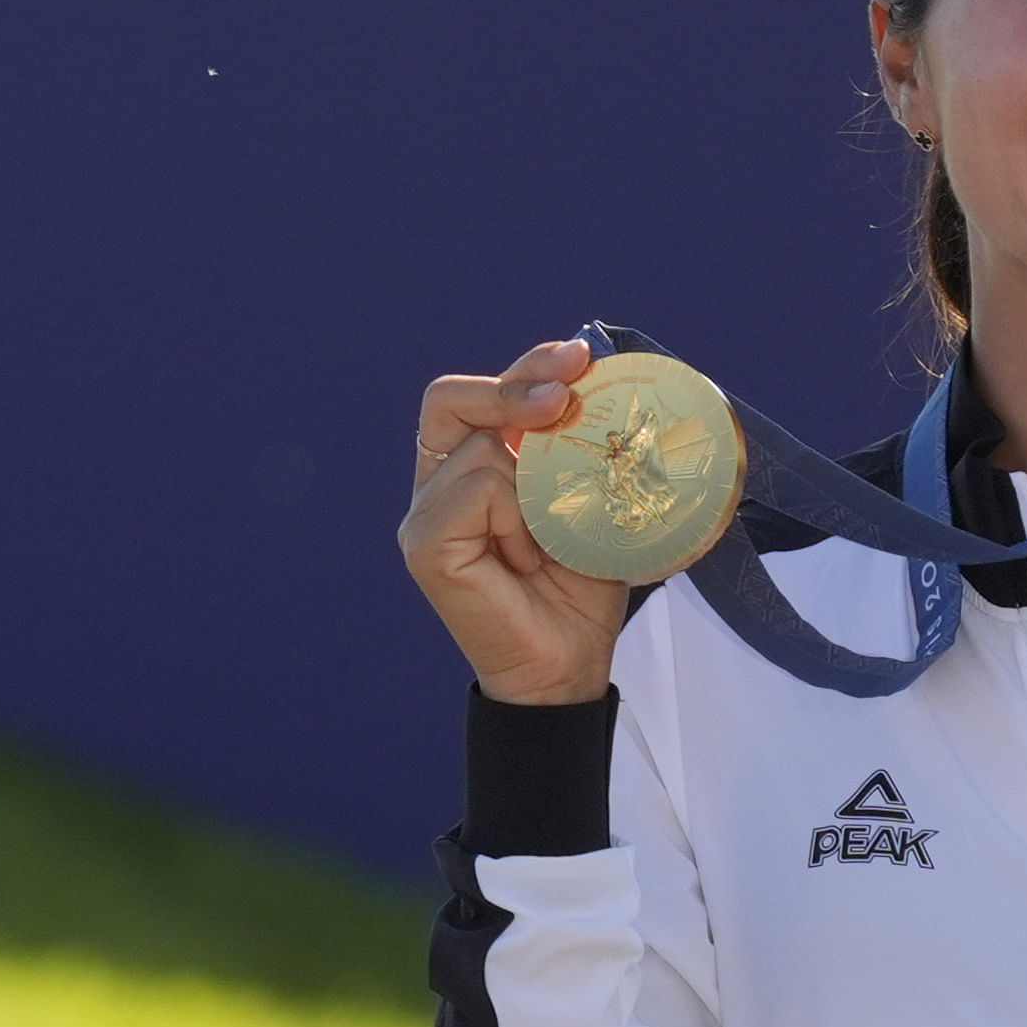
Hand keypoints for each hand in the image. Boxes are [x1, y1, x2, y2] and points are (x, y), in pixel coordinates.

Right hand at [399, 335, 644, 705]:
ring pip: (479, 450)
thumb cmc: (578, 589)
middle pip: (453, 398)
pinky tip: (530, 557)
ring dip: (534, 483)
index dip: (525, 365)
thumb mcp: (589, 501)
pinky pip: (474, 493)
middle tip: (568, 397)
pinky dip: (515, 517)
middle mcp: (437, 483)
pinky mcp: (425, 546)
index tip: (581, 358)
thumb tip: (602, 383)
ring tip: (553, 537)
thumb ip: (578, 449)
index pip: (477, 393)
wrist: (569, 667)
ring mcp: (424, 515)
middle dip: (516, 386)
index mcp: (468, 466)